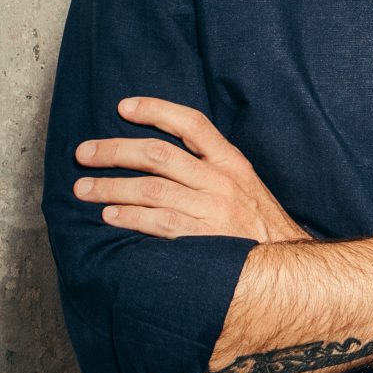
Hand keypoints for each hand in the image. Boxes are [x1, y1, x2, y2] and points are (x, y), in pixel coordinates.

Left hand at [75, 98, 307, 242]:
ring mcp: (212, 209)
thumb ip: (211, 168)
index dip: (155, 110)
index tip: (124, 107)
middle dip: (114, 151)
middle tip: (84, 153)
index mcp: (231, 162)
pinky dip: (130, 217)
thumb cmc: (260, 226)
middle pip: (158, 155)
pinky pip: (158, 223)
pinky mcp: (204, 238)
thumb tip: (162, 158)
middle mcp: (220, 181)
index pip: (192, 124)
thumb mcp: (245, 185)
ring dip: (111, 188)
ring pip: (151, 189)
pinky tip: (109, 216)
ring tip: (84, 189)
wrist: (288, 265)